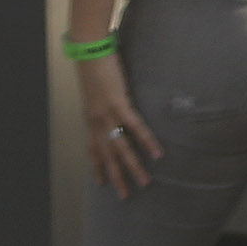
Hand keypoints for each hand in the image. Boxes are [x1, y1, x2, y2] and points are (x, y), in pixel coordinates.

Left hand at [77, 51, 158, 198]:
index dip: (97, 167)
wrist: (89, 50)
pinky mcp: (119, 104)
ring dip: (133, 167)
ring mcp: (107, 114)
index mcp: (90, 118)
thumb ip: (102, 101)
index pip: (92, 149)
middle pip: (107, 156)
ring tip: (145, 181)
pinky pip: (135, 128)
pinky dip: (147, 142)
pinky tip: (157, 154)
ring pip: (120, 148)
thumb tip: (111, 105)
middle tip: (125, 195)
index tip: (101, 183)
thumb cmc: (94, 66)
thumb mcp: (95, 90)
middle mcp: (96, 121)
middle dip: (116, 176)